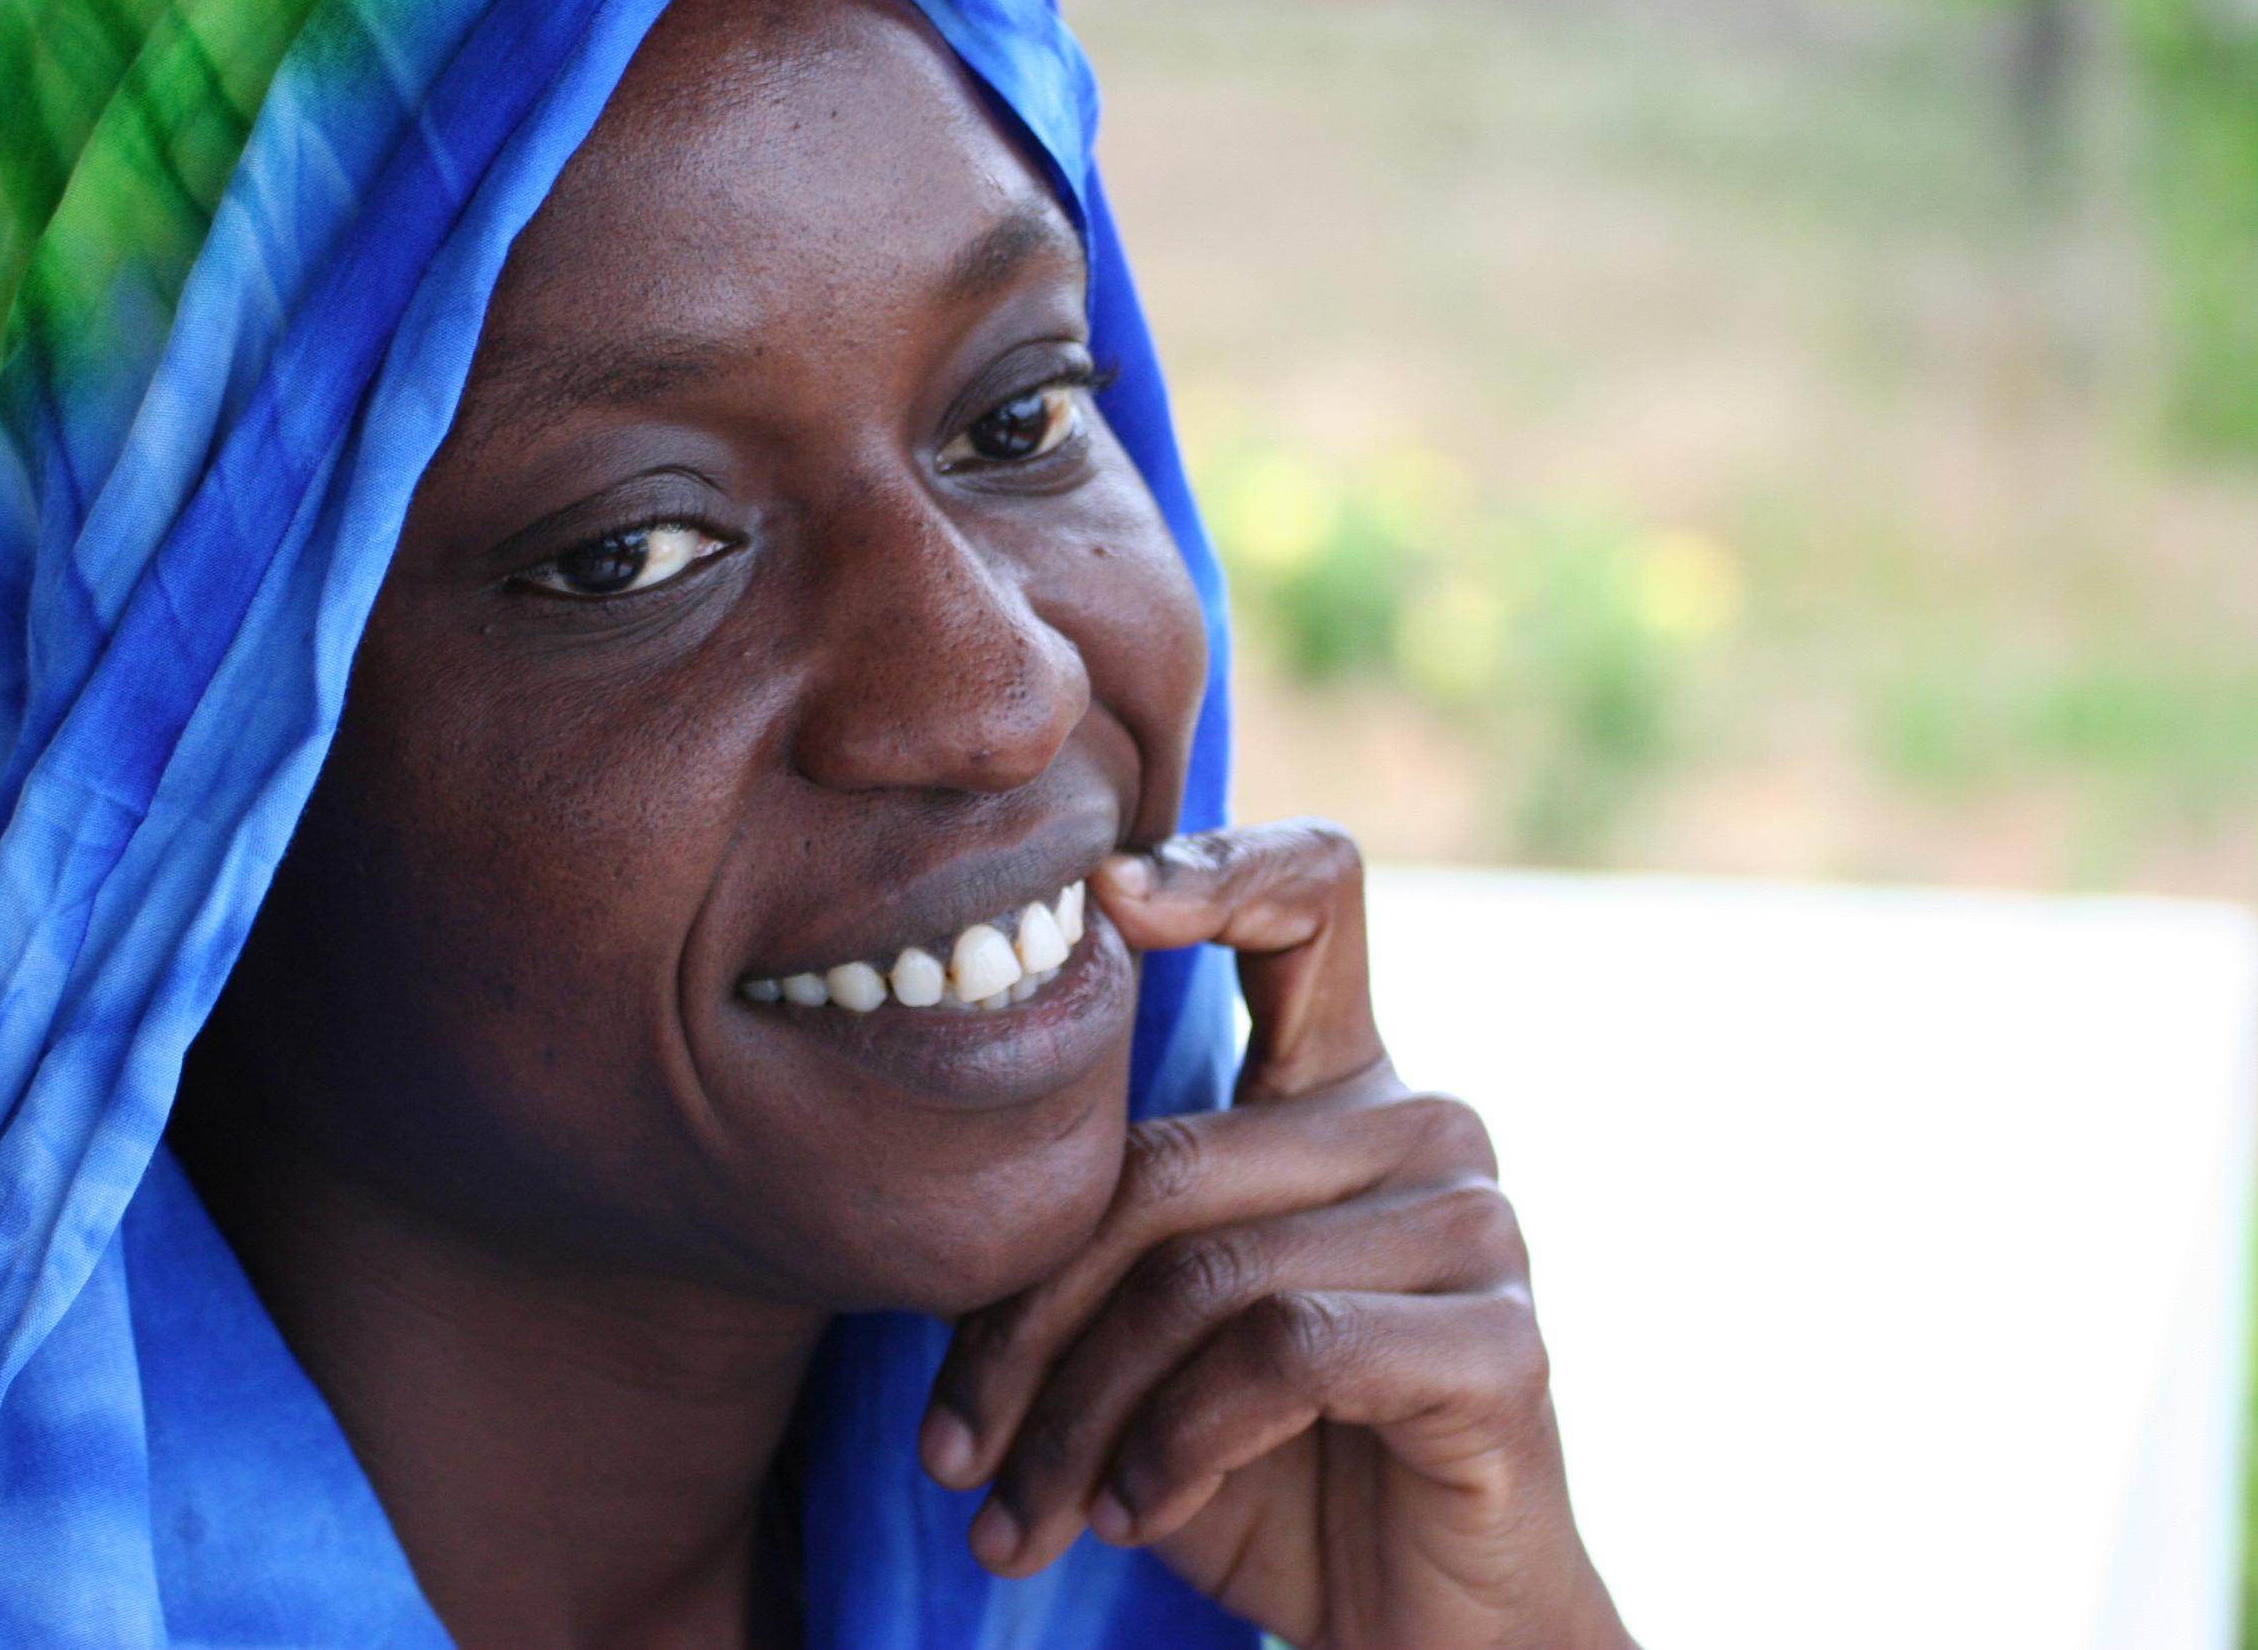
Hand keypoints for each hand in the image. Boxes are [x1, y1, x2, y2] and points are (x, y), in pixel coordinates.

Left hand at [917, 820, 1631, 1649]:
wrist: (1411, 1630)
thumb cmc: (1258, 1466)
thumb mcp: (1150, 1330)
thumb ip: (1095, 1229)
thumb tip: (936, 1205)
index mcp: (1337, 1083)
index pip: (1316, 896)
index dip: (1217, 863)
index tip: (1099, 894)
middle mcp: (1419, 1124)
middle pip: (1160, 1164)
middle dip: (1019, 1329)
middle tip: (944, 1456)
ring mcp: (1474, 1223)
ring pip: (1203, 1273)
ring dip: (1076, 1419)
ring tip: (1018, 1520)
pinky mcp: (1501, 1341)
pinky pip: (1282, 1350)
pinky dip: (1175, 1446)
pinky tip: (1131, 1515)